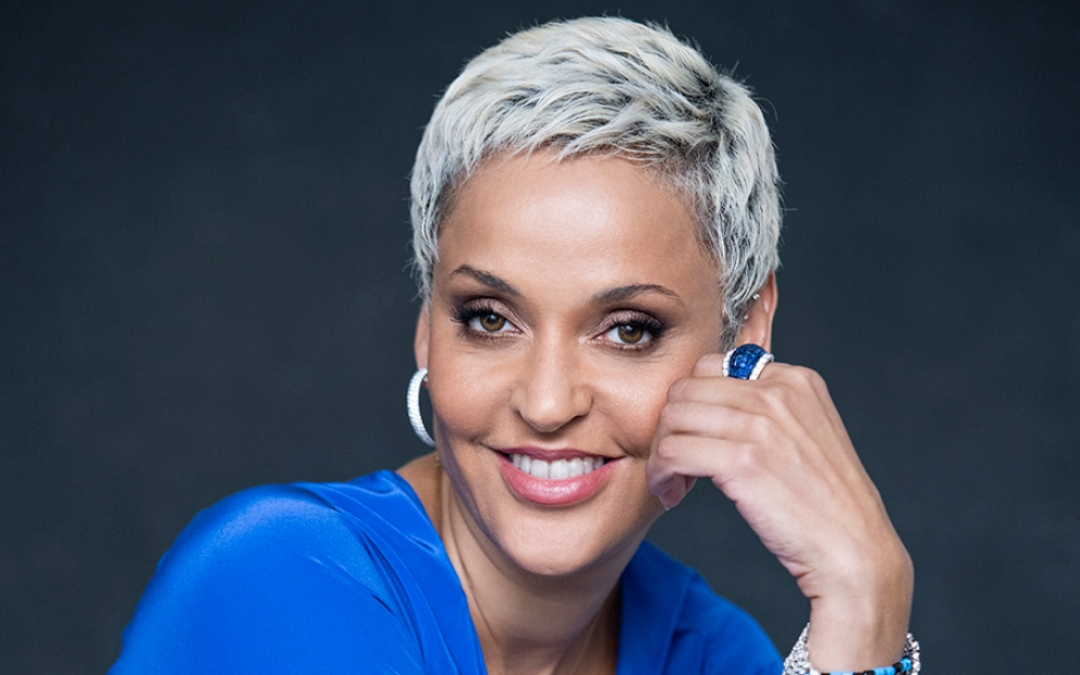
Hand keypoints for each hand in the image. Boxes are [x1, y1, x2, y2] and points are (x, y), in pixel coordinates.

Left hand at [646, 353, 912, 670]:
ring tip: (672, 480)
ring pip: (673, 418)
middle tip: (675, 460)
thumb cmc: (825, 501)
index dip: (693, 404)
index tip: (695, 435)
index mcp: (794, 379)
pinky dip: (662, 473)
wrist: (853, 548)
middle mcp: (776, 393)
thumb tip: (712, 396)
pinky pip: (672, 451)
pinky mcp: (743, 460)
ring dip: (661, 452)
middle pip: (685, 389)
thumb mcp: (807, 431)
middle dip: (670, 425)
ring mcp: (760, 424)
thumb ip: (768, 406)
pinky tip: (672, 492)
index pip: (710, 366)